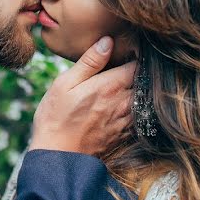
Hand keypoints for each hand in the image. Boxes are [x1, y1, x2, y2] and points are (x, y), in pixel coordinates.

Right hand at [29, 36, 134, 156]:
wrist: (58, 158)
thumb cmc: (56, 118)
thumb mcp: (65, 83)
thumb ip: (89, 62)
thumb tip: (108, 41)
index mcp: (111, 86)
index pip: (138, 64)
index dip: (136, 55)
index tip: (129, 51)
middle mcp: (124, 103)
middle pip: (144, 81)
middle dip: (139, 72)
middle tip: (128, 65)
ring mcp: (126, 120)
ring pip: (143, 99)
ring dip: (138, 90)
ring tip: (124, 84)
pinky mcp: (125, 135)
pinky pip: (139, 116)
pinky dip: (135, 107)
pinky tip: (121, 105)